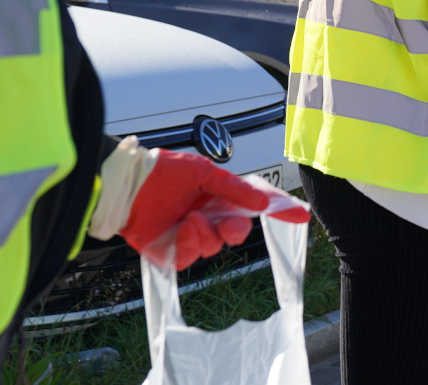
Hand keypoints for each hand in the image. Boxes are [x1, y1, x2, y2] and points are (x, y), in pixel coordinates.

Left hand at [119, 150, 309, 270]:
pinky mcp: (170, 251)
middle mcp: (206, 216)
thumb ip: (234, 188)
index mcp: (218, 196)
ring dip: (205, 233)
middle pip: (236, 233)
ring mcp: (188, 234)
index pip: (253, 206)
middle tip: (230, 222)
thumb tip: (260, 203)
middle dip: (236, 230)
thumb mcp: (204, 171)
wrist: (128, 184)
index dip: (277, 211)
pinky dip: (189, 243)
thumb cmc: (161, 170)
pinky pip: (190, 257)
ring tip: (189, 218)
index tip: (300, 215)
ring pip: (213, 247)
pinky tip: (181, 228)